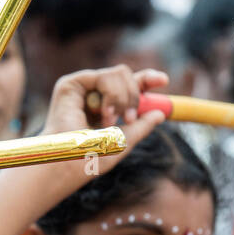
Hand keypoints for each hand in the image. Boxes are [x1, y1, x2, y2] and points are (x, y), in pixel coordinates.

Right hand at [44, 65, 167, 172]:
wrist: (70, 161)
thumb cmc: (90, 158)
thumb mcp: (123, 141)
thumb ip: (142, 126)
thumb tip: (160, 113)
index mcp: (102, 111)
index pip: (128, 87)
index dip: (146, 80)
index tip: (163, 81)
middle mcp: (92, 97)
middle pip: (126, 75)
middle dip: (135, 95)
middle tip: (130, 117)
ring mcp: (82, 89)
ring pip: (120, 73)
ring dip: (123, 99)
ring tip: (110, 121)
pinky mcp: (71, 84)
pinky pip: (106, 76)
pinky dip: (112, 94)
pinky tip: (103, 114)